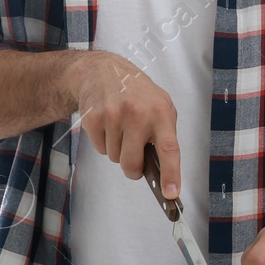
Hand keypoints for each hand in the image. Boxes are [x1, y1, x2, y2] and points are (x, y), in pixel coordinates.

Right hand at [71, 52, 180, 196]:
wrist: (104, 71)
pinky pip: (101, 150)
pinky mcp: (93, 119)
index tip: (171, 193)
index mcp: (161, 113)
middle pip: (133, 163)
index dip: (171, 174)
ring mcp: (114, 116)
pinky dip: (105, 143)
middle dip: (134, 169)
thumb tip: (165, 169)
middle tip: (135, 160)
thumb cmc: (138, 93)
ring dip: (119, 150)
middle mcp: (138, 114)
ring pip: (115, 158)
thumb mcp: (161, 105)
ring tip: (121, 128)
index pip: (169, 149)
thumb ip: (165, 134)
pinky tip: (108, 125)